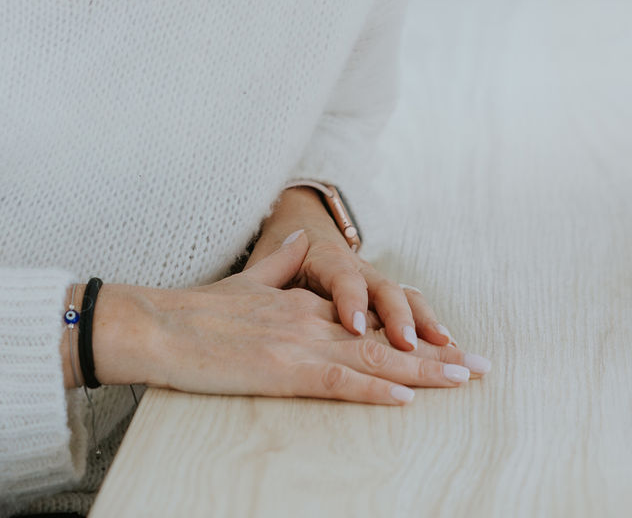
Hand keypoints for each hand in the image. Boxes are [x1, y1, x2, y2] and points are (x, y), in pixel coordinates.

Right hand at [92, 233, 486, 404]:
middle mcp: (308, 318)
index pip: (369, 316)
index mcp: (301, 301)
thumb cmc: (192, 313)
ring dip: (420, 372)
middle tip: (479, 366)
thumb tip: (304, 238)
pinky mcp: (280, 368)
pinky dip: (372, 390)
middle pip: (383, 339)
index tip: (448, 341)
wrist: (157, 323)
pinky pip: (337, 381)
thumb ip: (278, 264)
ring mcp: (297, 343)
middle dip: (435, 354)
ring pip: (371, 360)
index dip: (410, 331)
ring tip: (460, 379)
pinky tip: (402, 397)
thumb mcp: (244, 283)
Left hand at [247, 192, 466, 356]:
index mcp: (324, 258)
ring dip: (426, 322)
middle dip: (401, 319)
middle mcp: (356, 268)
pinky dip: (430, 324)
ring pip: (405, 297)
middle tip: (410, 346)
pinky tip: (448, 344)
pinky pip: (412, 306)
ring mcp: (374, 281)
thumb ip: (271, 268)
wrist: (301, 220)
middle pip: (384, 290)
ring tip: (445, 345)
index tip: (354, 327)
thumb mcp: (268, 259)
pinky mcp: (384, 294)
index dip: (350, 301)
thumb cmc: (278, 250)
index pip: (341, 278)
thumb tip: (263, 268)